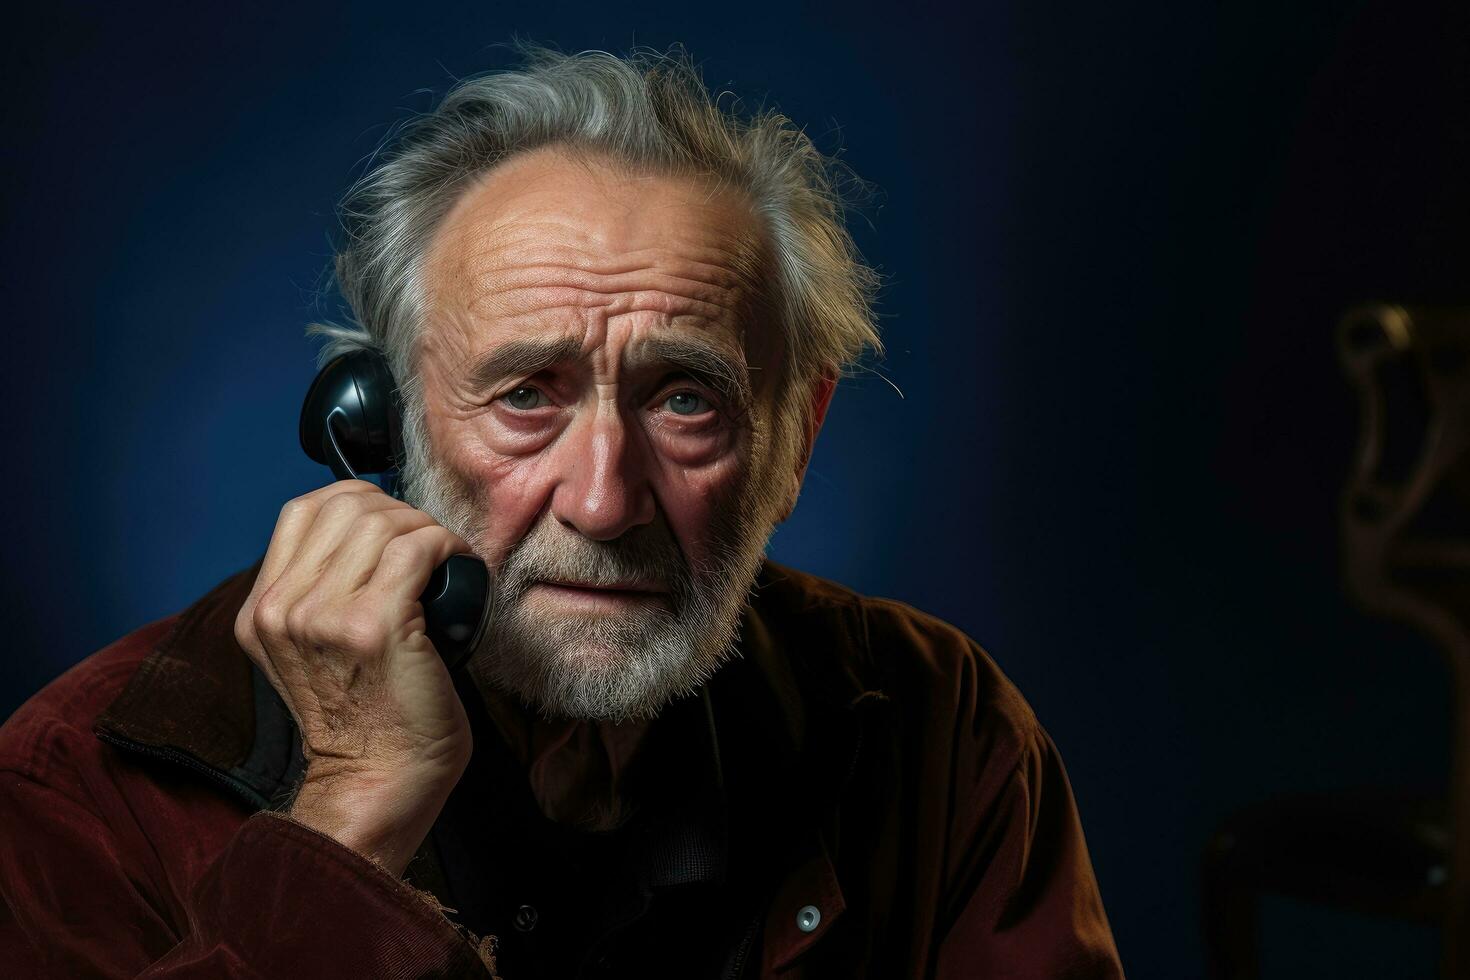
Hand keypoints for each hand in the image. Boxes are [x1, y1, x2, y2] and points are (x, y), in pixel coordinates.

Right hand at [234, 480, 474, 874]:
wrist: (378, 782)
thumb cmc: (367, 721)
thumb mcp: (311, 653)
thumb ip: (315, 598)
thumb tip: (364, 537)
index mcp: (261, 612)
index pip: (302, 512)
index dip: (358, 502)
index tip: (393, 525)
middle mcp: (282, 610)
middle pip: (345, 507)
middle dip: (398, 512)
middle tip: (427, 542)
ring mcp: (324, 617)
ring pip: (383, 522)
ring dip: (426, 529)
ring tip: (444, 554)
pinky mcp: (374, 626)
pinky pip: (417, 548)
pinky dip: (446, 545)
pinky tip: (458, 563)